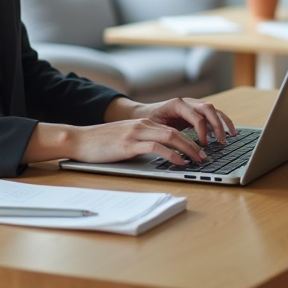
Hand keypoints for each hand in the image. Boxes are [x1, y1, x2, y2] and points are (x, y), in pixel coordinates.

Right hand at [21, 98, 235, 166]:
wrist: (79, 140)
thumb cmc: (102, 144)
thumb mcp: (127, 141)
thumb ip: (145, 144)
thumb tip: (165, 156)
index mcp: (145, 124)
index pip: (176, 127)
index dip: (193, 138)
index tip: (205, 149)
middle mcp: (144, 125)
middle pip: (178, 130)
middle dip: (197, 143)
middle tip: (209, 156)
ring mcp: (137, 133)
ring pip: (171, 137)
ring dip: (190, 149)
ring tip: (201, 160)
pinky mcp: (129, 144)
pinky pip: (156, 147)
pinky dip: (172, 154)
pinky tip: (181, 162)